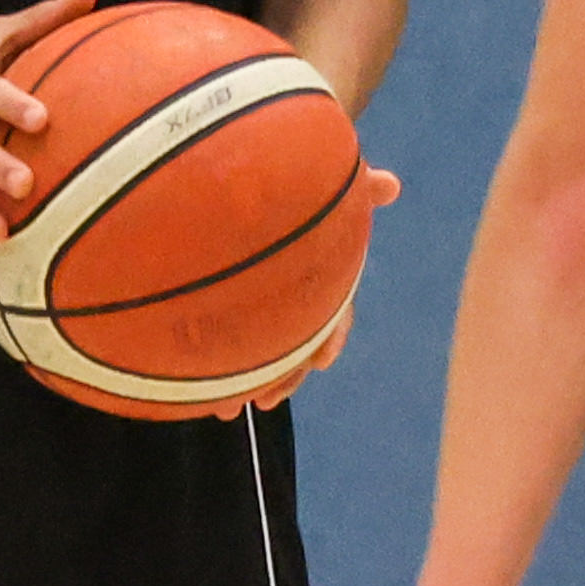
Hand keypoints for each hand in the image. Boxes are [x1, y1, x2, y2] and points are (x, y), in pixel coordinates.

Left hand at [216, 161, 400, 414]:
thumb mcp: (319, 185)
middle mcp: (282, 291)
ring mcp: (247, 303)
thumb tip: (393, 184)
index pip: (332, 309)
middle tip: (268, 401)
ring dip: (241, 383)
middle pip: (292, 342)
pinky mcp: (210, 310)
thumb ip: (351, 186)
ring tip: (223, 410)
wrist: (211, 181)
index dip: (330, 335)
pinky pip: (215, 349)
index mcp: (311, 269)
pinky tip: (191, 395)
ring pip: (254, 353)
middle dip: (282, 375)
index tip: (324, 359)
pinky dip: (206, 374)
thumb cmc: (276, 175)